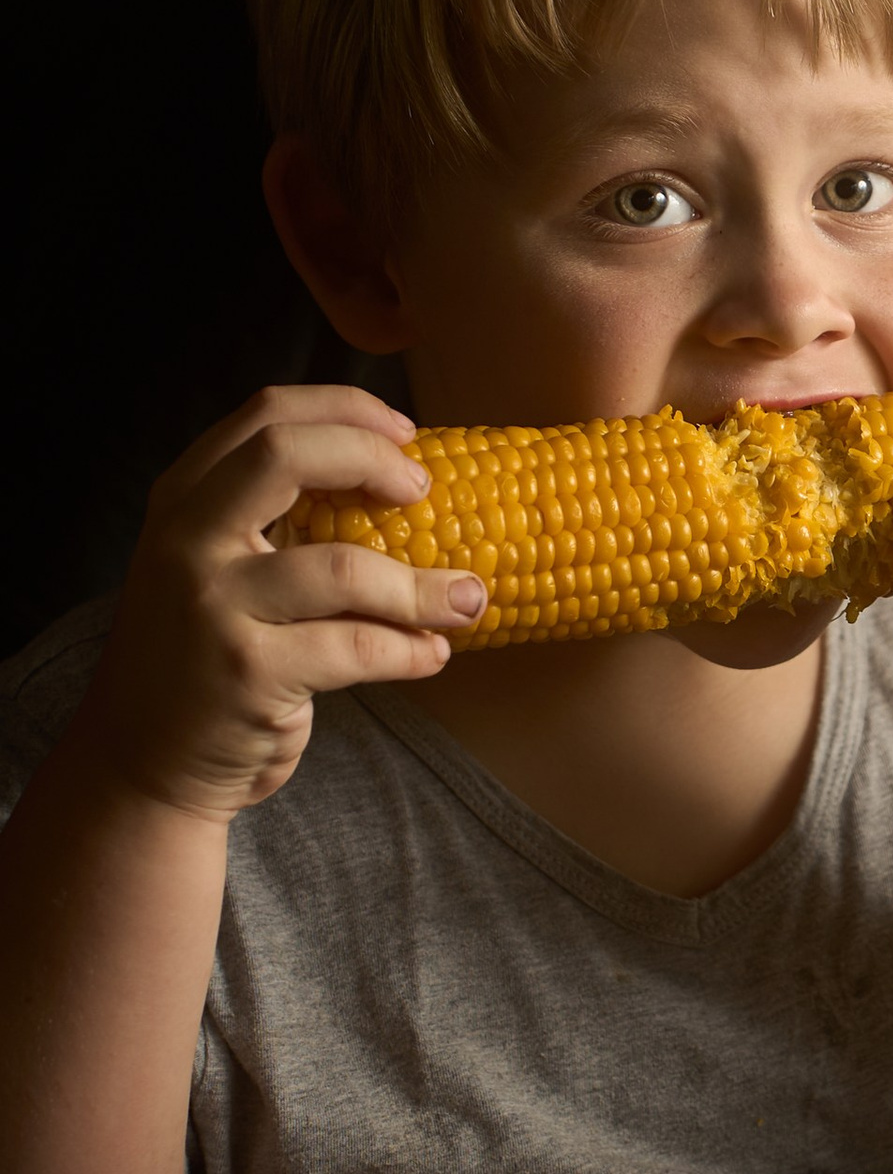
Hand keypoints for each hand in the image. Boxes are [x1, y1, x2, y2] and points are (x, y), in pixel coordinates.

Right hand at [72, 388, 487, 825]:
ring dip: (423, 586)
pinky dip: (412, 650)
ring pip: (345, 568)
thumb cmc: (206, 656)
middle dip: (373, 460)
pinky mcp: (248, 672)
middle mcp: (188, 540)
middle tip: (424, 491)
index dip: (346, 410)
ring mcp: (214, 606)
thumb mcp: (216, 570)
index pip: (265, 415)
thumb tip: (406, 484)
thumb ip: (276, 524)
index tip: (406, 433)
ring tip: (466, 599)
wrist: (145, 762)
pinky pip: (358, 648)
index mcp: (184, 500)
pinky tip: (430, 654)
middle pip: (287, 456)